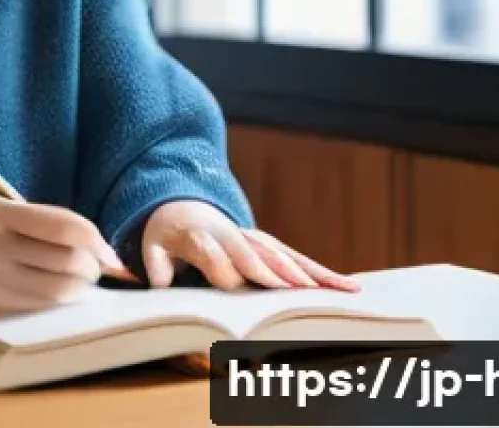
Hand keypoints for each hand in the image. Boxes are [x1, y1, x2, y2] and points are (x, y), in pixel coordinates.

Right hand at [0, 196, 127, 317]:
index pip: (63, 225)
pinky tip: (58, 295)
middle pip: (66, 259)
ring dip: (80, 289)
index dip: (95, 240)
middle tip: (98, 270)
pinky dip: (57, 301)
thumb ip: (36, 220)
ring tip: (82, 284)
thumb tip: (91, 240)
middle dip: (93, 268)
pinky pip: (36, 306)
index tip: (109, 252)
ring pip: (57, 289)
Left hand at [140, 200, 360, 292]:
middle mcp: (230, 235)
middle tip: (294, 291)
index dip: (220, 266)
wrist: (182, 207)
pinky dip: (321, 271)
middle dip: (273, 271)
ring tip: (334, 290)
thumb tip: (161, 284)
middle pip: (253, 254)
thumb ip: (155, 267)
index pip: (208, 251)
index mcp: (196, 236)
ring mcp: (253, 238)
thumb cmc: (166, 237)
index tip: (235, 282)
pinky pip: (296, 258)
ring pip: (282, 254)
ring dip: (307, 272)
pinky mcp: (270, 244)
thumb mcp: (151, 248)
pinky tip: (347, 285)